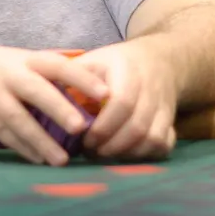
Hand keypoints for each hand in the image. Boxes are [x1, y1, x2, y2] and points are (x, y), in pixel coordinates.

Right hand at [0, 44, 108, 165]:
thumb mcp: (13, 60)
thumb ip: (41, 75)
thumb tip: (83, 93)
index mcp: (22, 58)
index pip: (56, 64)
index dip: (81, 77)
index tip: (105, 93)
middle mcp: (8, 74)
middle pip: (37, 90)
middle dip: (59, 109)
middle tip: (82, 129)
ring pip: (19, 119)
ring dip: (42, 141)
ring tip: (63, 160)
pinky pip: (3, 134)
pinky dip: (22, 148)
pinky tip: (38, 159)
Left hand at [76, 40, 178, 159]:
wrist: (158, 60)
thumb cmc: (116, 63)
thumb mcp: (93, 60)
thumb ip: (71, 76)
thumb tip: (43, 95)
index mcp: (128, 72)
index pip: (121, 102)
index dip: (103, 126)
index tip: (84, 138)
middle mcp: (151, 90)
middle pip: (138, 126)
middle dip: (112, 146)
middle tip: (91, 152)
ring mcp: (164, 107)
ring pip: (153, 139)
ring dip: (128, 153)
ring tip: (105, 155)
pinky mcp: (171, 121)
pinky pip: (165, 145)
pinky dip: (147, 155)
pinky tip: (126, 154)